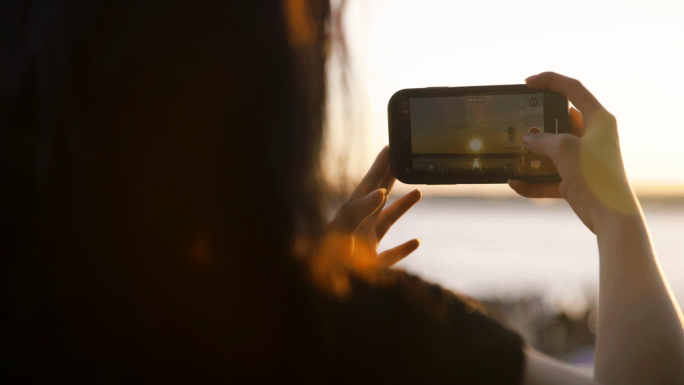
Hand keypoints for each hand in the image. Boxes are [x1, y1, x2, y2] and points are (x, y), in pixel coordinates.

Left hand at [322, 146, 421, 268]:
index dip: (380, 164)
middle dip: (391, 177)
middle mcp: (359, 225)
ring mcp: (365, 245)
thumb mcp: (341, 229)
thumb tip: (381, 192)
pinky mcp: (371, 266)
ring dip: (402, 206)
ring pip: (387, 221)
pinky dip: (404, 249)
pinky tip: (416, 242)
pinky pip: (391, 255)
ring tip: (418, 191)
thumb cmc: (325, 259)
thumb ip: (359, 210)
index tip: (391, 147)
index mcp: (351, 213)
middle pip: (379, 196)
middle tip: (404, 160)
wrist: (317, 288)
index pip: (369, 183)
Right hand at [508, 72, 636, 231]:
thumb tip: (527, 139)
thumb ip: (542, 139)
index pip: (573, 89)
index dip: (550, 80)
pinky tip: (516, 183)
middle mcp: (592, 136)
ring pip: (550, 150)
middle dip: (537, 124)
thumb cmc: (595, 175)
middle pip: (558, 120)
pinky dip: (532, 180)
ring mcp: (582, 158)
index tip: (527, 83)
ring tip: (513, 153)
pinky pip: (547, 176)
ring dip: (532, 154)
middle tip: (518, 123)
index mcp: (598, 119)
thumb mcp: (563, 148)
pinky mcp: (574, 179)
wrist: (610, 215)